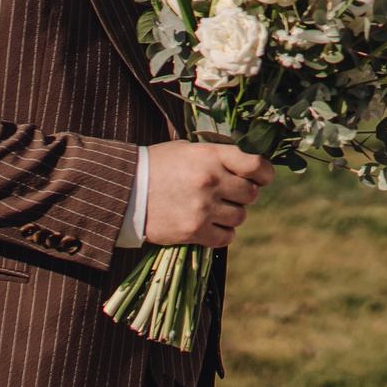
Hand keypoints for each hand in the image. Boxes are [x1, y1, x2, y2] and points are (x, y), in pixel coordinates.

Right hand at [145, 141, 273, 247]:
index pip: (256, 165)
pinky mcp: (193, 231)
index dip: (263, 173)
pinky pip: (226, 237)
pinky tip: (209, 226)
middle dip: (244, 196)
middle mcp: (211, 181)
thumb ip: (218, 157)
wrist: (123, 191)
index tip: (260, 178)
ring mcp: (203, 207)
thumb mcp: (187, 150)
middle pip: (251, 194)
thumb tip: (249, 167)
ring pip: (240, 217)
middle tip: (227, 195)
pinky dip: (222, 234)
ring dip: (232, 215)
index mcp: (210, 156)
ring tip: (214, 210)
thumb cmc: (157, 166)